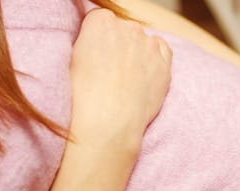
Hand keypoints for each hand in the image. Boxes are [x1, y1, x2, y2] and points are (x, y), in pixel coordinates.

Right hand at [69, 9, 171, 147]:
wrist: (109, 121)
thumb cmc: (84, 95)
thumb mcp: (74, 59)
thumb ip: (90, 40)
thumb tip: (98, 43)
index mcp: (100, 21)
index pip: (101, 20)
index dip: (98, 40)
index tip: (97, 56)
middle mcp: (127, 27)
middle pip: (124, 29)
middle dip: (120, 45)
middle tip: (112, 70)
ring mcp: (149, 44)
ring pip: (144, 41)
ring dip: (138, 53)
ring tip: (128, 79)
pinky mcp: (165, 62)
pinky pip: (163, 50)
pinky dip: (156, 59)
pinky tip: (145, 76)